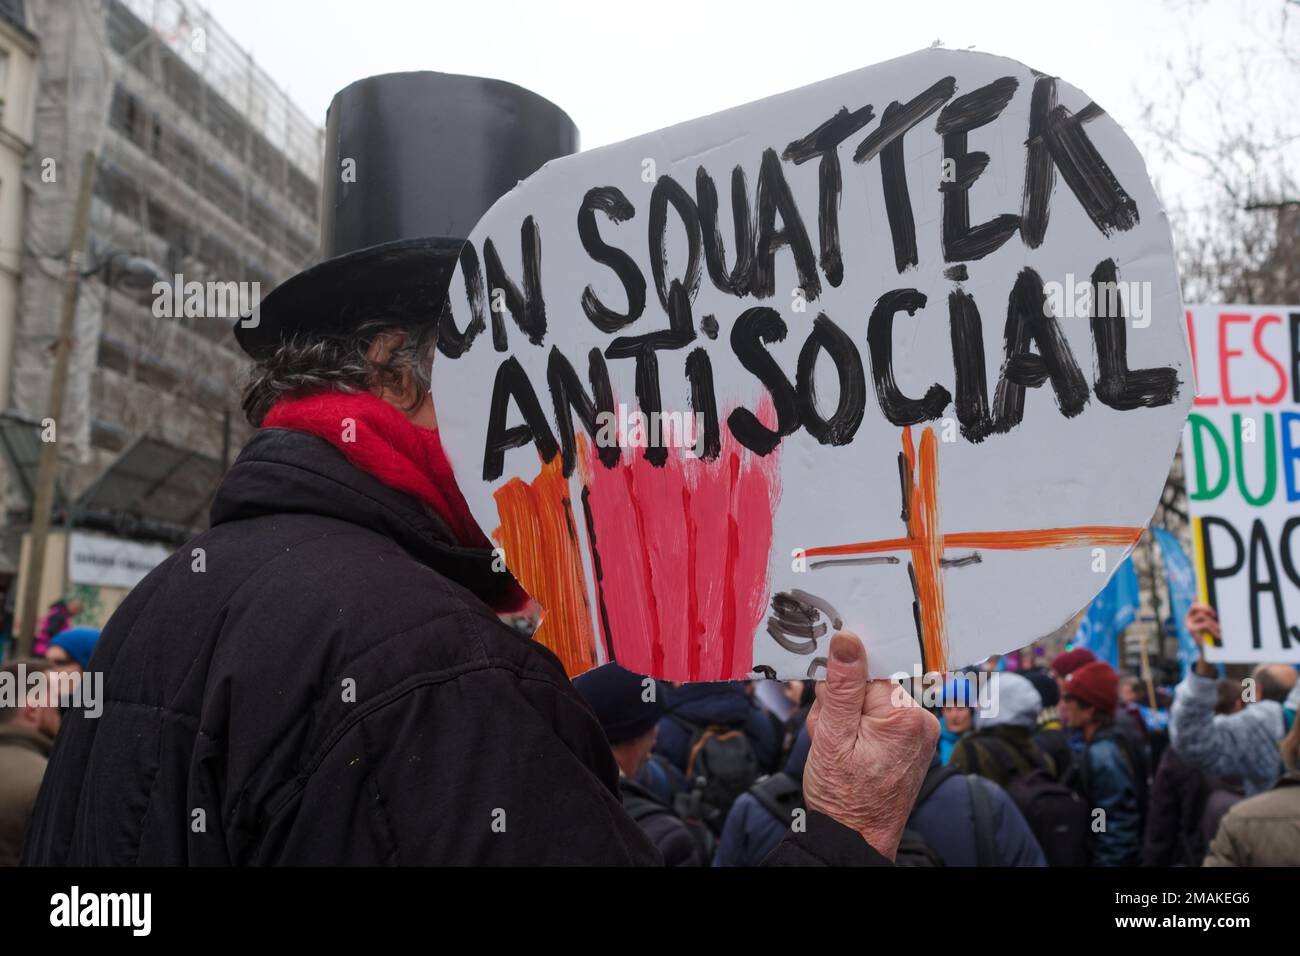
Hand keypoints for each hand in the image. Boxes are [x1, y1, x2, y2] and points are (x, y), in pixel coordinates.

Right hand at [802, 631, 938, 859]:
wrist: (855, 839)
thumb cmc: (842, 795)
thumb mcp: (831, 735)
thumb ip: (841, 685)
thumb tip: (848, 638)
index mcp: (903, 714)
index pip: (869, 668)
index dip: (842, 681)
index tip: (829, 700)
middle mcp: (919, 719)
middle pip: (868, 683)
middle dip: (840, 701)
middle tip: (829, 733)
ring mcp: (918, 733)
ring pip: (869, 700)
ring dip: (845, 716)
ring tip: (836, 747)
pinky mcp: (911, 742)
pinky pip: (878, 718)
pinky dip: (857, 728)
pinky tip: (847, 750)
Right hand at [1185, 602, 1219, 677]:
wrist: (1207, 651)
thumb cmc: (1210, 635)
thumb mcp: (1210, 624)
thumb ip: (1209, 615)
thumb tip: (1211, 602)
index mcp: (1192, 614)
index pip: (1194, 602)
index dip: (1197, 597)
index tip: (1201, 593)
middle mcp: (1187, 617)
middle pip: (1194, 606)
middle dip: (1206, 608)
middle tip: (1215, 614)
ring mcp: (1188, 623)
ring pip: (1202, 616)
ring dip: (1213, 623)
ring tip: (1220, 630)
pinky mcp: (1191, 629)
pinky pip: (1204, 624)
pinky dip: (1213, 630)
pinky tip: (1217, 635)